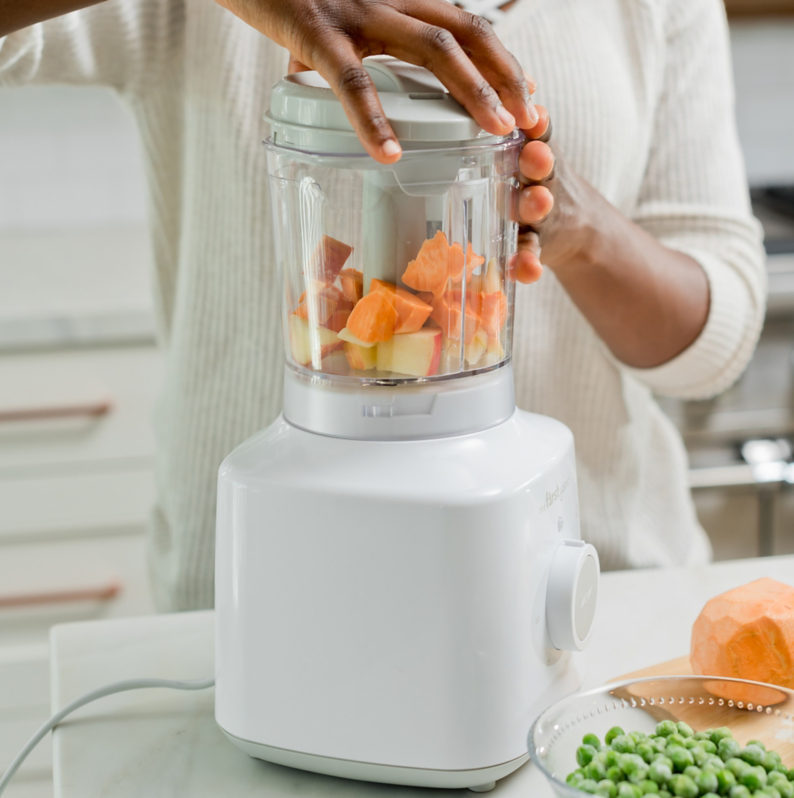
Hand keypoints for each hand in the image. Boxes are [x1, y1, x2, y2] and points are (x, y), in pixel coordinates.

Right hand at [214, 0, 537, 161]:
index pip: (468, 24)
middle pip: (468, 33)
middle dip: (507, 77)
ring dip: (470, 91)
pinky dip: (374, 120)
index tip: (529, 98)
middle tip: (531, 121)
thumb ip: (359, 55)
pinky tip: (388, 155)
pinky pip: (352, 81)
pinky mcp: (315, 33)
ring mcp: (357, 14)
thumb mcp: (340, 24)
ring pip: (431, 49)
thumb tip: (356, 100)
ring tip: (494, 133)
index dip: (504, 60)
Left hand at [512, 107, 597, 283]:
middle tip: (536, 154)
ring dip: (537, 205)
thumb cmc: (537, 182)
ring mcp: (540, 216)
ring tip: (538, 202)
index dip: (536, 126)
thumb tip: (519, 91)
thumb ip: (530, 131)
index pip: (537, 135)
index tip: (535, 114)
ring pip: (538, 209)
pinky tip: (527, 270)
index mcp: (531, 155)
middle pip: (539, 170)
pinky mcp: (537, 246)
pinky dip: (528, 263)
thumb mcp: (538, 153)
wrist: (576, 228)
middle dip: (538, 162)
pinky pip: (531, 254)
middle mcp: (538, 182)